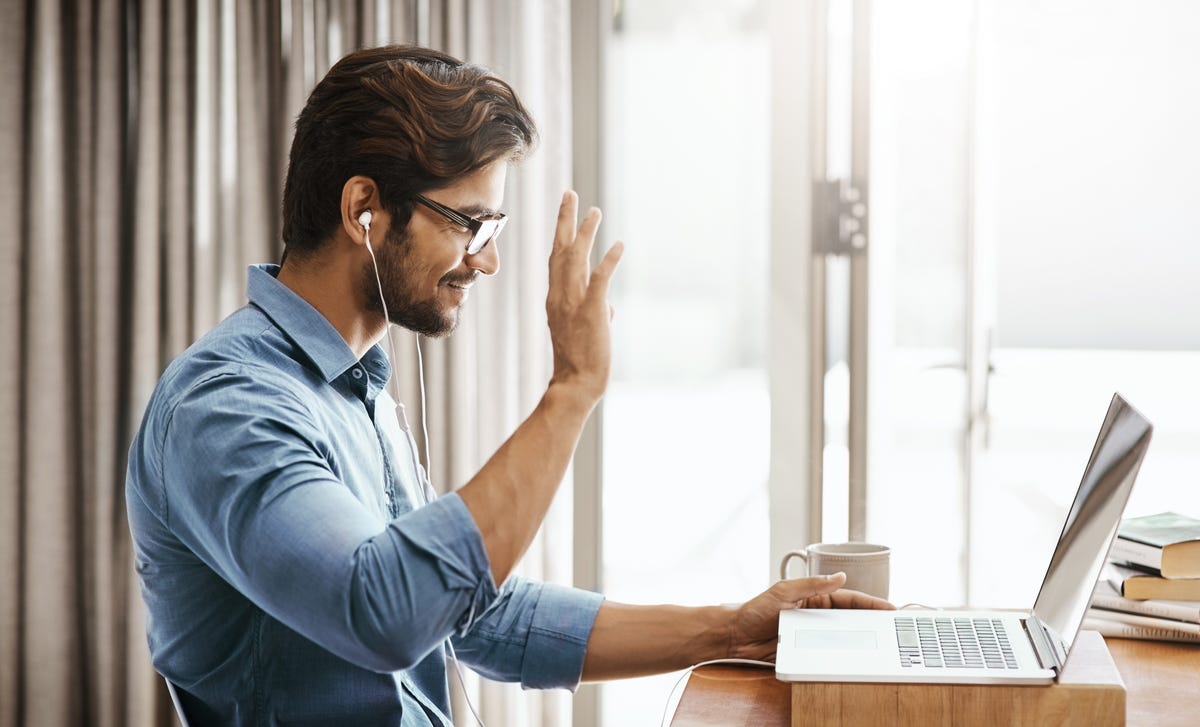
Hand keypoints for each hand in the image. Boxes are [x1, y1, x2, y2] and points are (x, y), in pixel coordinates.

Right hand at [545, 191, 623, 403]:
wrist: (577, 383)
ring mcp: (573, 303)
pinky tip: (619, 245)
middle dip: (565, 220)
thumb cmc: (580, 360)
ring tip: (595, 211)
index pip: (557, 258)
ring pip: (576, 259)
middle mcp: (560, 295)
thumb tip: (608, 308)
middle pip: (560, 249)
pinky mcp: (591, 311)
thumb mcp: (584, 331)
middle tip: (570, 194)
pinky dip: (609, 261)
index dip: (561, 233)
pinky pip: (599, 280)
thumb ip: (595, 313)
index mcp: (555, 298)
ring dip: (586, 233)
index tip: (565, 212)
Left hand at [726, 573, 895, 660]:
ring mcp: (812, 632)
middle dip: (871, 620)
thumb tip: (839, 576)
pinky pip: (827, 652)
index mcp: (813, 596)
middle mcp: (816, 614)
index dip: (870, 602)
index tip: (889, 607)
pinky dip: (841, 654)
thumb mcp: (784, 592)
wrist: (736, 636)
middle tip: (893, 626)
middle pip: (850, 617)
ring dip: (859, 638)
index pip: (848, 598)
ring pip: (842, 635)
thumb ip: (812, 585)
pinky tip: (854, 657)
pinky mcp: (806, 649)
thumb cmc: (755, 610)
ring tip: (881, 642)